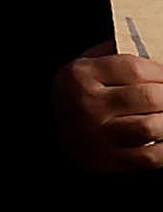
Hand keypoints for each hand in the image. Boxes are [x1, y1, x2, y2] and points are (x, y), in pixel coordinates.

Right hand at [55, 52, 162, 172]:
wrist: (58, 135)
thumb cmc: (80, 96)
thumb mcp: (87, 69)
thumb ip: (114, 56)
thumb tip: (154, 50)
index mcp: (79, 76)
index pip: (135, 68)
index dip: (161, 71)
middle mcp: (86, 105)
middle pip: (148, 97)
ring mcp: (96, 136)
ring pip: (151, 126)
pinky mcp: (107, 161)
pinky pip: (150, 156)